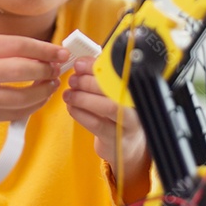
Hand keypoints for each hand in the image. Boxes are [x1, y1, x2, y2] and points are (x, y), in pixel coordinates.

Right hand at [0, 35, 67, 172]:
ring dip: (44, 91)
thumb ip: (8, 49)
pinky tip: (41, 96)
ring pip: (21, 96)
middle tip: (57, 68)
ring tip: (52, 83)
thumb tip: (48, 53)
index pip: (17, 45)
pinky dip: (35, 105)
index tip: (62, 52)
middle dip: (45, 69)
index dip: (44, 49)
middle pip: (20, 70)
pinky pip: (17, 112)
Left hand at [63, 57, 151, 203]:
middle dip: (88, 83)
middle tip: (73, 80)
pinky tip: (71, 107)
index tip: (80, 64)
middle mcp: (136, 104)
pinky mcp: (116, 138)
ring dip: (83, 98)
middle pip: (114, 89)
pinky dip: (80, 114)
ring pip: (107, 107)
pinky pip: (97, 124)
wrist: (126, 144)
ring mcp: (129, 123)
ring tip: (69, 94)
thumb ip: (101, 76)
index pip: (118, 72)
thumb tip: (82, 61)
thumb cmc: (117, 112)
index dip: (97, 66)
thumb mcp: (113, 92)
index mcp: (135, 87)